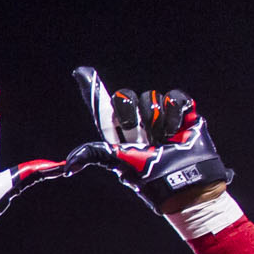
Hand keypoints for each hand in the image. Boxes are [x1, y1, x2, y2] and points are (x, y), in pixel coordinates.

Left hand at [67, 66, 231, 212]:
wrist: (186, 181)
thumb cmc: (152, 176)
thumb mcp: (119, 162)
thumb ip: (94, 155)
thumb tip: (67, 168)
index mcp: (118, 132)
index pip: (102, 107)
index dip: (92, 87)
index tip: (80, 71)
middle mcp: (136, 121)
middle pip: (124, 97)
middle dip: (130, 113)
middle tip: (137, 132)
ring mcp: (159, 116)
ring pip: (150, 97)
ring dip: (156, 120)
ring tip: (163, 139)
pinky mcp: (182, 113)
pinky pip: (174, 97)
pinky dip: (175, 113)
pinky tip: (177, 131)